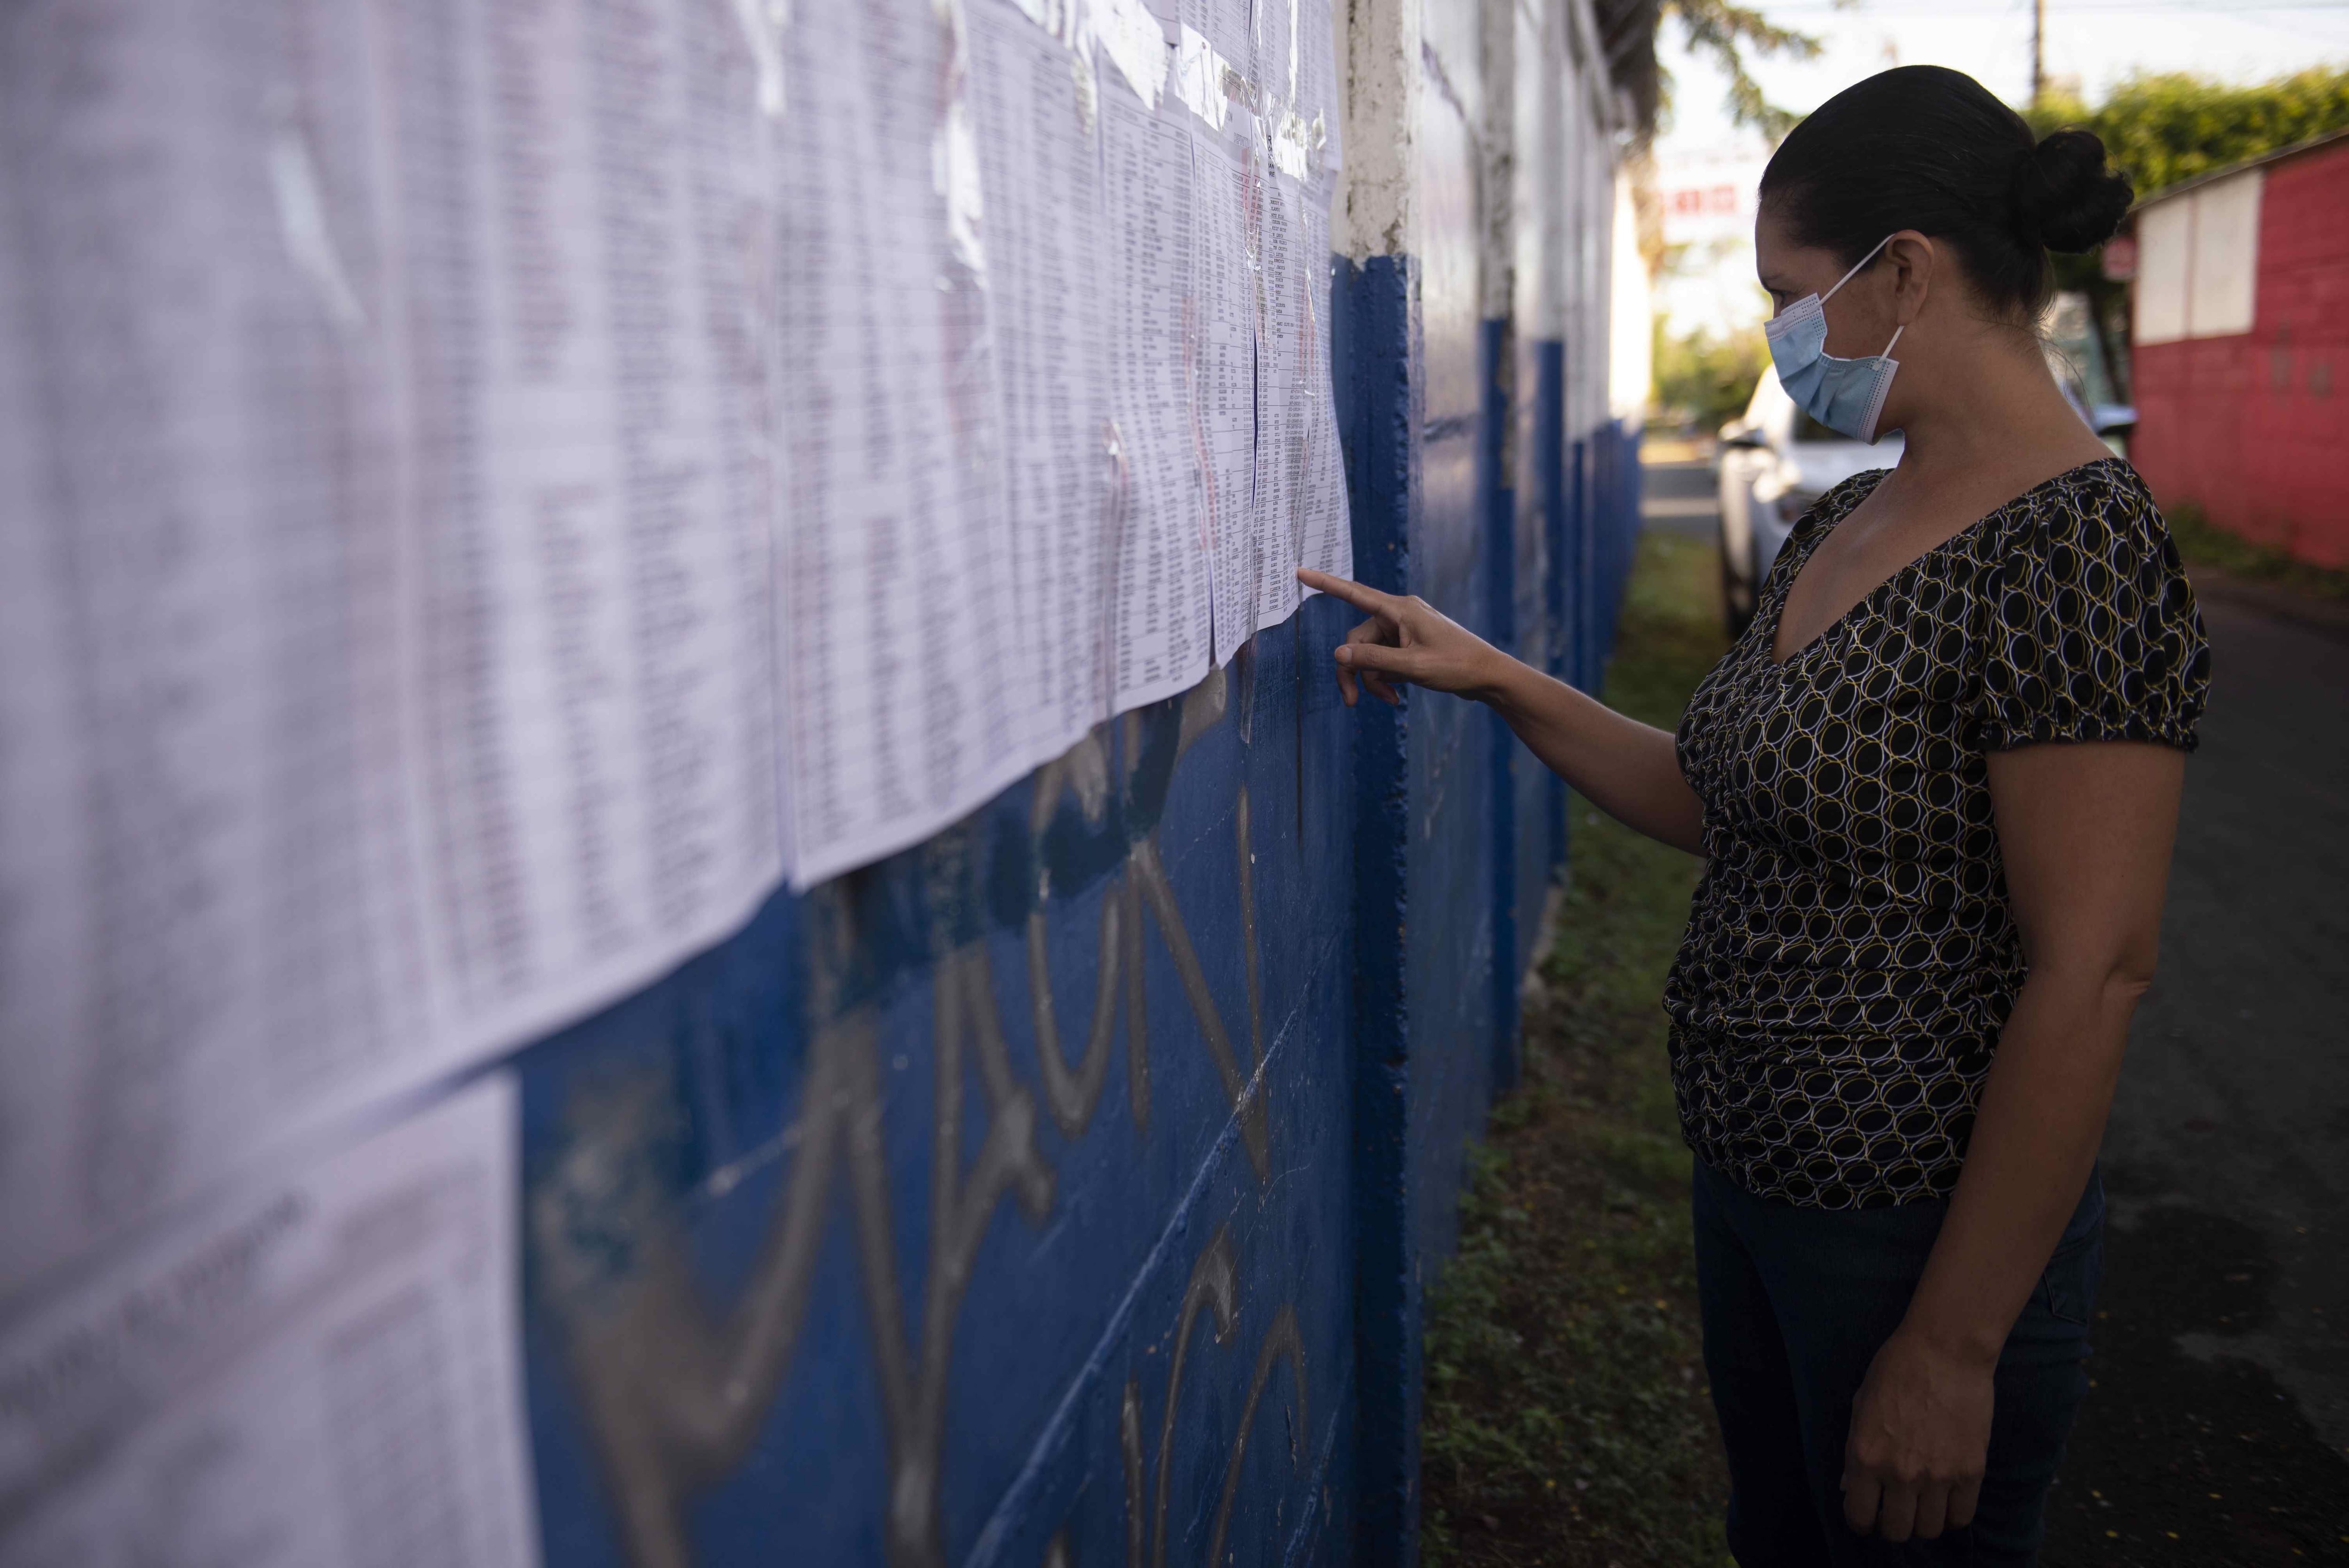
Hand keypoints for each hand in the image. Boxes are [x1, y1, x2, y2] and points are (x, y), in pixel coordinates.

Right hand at [1296, 568, 1507, 707]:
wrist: (1488, 676)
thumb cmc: (1457, 666)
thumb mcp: (1413, 667)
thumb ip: (1373, 660)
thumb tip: (1339, 653)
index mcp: (1399, 610)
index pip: (1354, 594)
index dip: (1325, 584)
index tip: (1299, 572)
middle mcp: (1398, 616)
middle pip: (1357, 640)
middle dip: (1355, 670)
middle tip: (1351, 701)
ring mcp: (1403, 631)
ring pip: (1368, 654)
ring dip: (1372, 679)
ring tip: (1390, 700)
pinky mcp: (1408, 646)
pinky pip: (1382, 660)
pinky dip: (1384, 678)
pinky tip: (1397, 694)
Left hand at [1840, 1326, 1994, 1542]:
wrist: (1945, 1350)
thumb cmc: (1896, 1370)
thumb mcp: (1860, 1406)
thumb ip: (1855, 1451)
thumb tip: (1849, 1487)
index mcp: (1865, 1457)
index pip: (1859, 1516)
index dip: (1861, 1521)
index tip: (1867, 1516)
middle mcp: (1899, 1473)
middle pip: (1897, 1531)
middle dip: (1892, 1526)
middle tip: (1895, 1511)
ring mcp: (1937, 1475)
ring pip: (1930, 1530)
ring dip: (1923, 1522)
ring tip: (1922, 1505)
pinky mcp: (1971, 1471)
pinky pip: (1962, 1517)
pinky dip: (1953, 1515)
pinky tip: (1947, 1501)